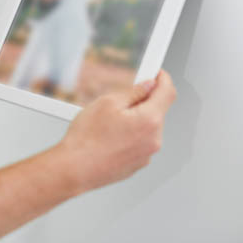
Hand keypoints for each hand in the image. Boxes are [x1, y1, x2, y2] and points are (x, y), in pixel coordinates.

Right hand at [60, 70, 176, 191]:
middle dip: (143, 102)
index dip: (163, 79)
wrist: (75, 168)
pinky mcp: (137, 164)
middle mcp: (154, 139)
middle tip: (121, 100)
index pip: (168, 93)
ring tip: (108, 124)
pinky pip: (139, 143)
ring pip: (147, 128)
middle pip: (158, 111)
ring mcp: (146, 154)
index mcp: (149, 120)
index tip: (157, 74)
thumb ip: (133, 92)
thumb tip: (148, 86)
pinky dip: (129, 136)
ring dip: (135, 120)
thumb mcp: (107, 103)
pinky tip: (109, 137)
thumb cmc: (87, 139)